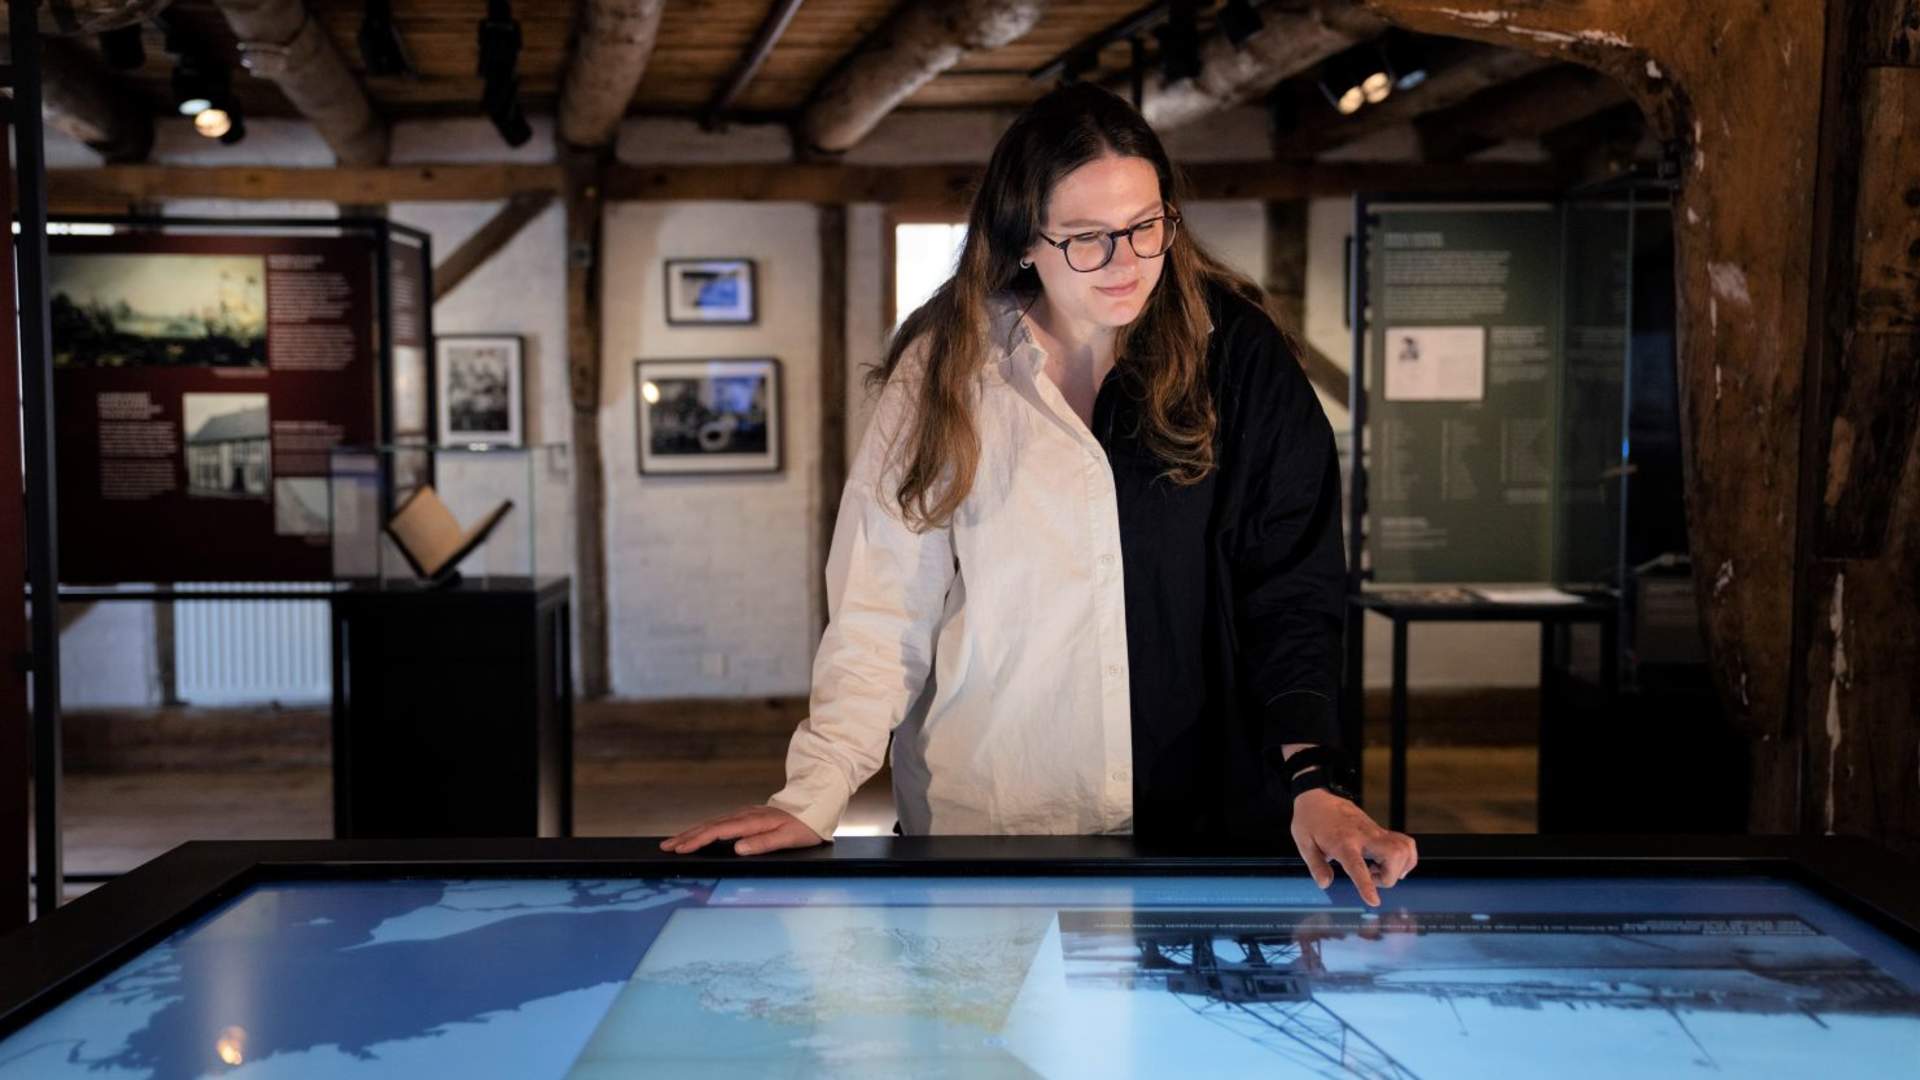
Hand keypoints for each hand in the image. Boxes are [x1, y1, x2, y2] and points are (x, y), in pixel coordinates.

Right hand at [659, 806, 825, 855]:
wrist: (814, 808)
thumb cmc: (803, 826)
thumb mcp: (788, 837)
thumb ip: (763, 843)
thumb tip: (737, 848)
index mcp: (752, 821)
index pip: (718, 832)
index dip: (697, 840)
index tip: (681, 848)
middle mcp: (745, 815)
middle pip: (709, 826)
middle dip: (686, 836)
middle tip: (666, 847)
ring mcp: (744, 814)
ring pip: (712, 823)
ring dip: (692, 833)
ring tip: (674, 842)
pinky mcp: (746, 817)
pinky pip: (719, 823)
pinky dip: (704, 829)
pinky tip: (697, 834)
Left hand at [1289, 789, 1417, 906]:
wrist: (1317, 799)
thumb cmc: (1309, 822)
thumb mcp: (1304, 844)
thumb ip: (1316, 866)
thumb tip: (1324, 884)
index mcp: (1342, 842)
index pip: (1357, 866)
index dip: (1366, 884)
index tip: (1374, 901)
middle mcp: (1364, 836)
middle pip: (1394, 855)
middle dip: (1389, 877)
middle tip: (1371, 877)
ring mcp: (1375, 832)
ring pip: (1404, 849)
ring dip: (1398, 868)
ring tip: (1378, 870)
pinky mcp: (1381, 831)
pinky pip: (1405, 844)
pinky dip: (1406, 858)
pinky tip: (1390, 864)